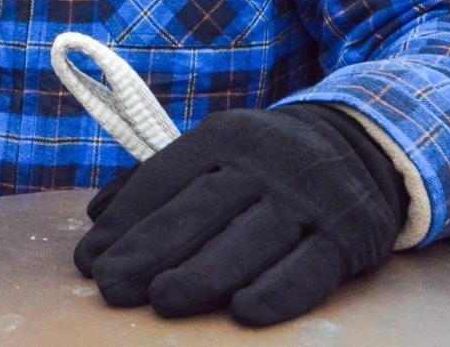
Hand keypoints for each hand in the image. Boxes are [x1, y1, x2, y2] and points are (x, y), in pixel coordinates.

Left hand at [74, 104, 405, 326]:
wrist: (361, 146)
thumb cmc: (264, 162)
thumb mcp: (216, 151)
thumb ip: (158, 181)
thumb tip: (96, 216)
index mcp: (223, 137)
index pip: (165, 178)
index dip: (125, 221)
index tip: (89, 260)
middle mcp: (264, 163)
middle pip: (201, 208)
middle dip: (150, 248)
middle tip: (110, 285)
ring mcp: (306, 199)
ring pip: (250, 239)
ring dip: (203, 272)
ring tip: (160, 300)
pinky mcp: (345, 237)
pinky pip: (308, 268)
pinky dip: (276, 291)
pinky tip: (242, 312)